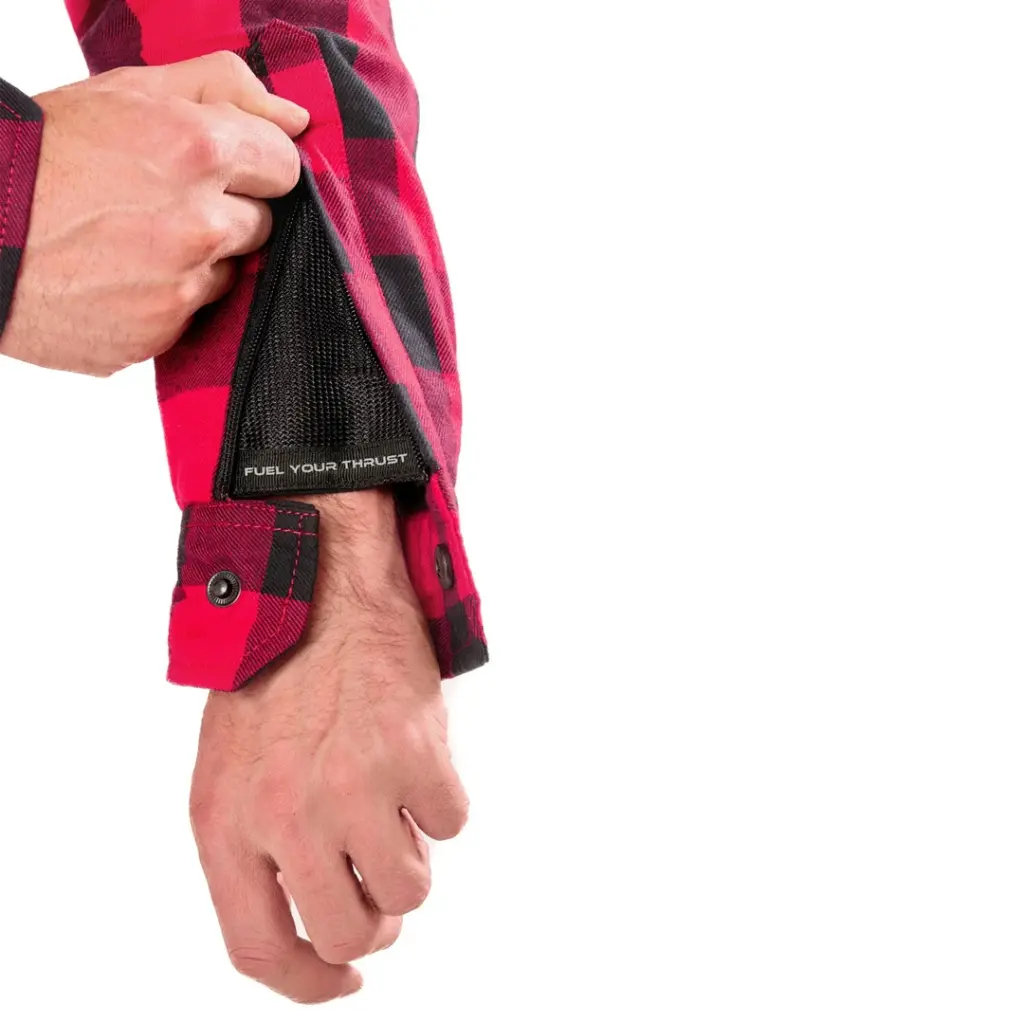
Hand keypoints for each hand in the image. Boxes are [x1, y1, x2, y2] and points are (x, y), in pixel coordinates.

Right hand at [1, 52, 308, 375]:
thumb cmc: (43, 156)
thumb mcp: (129, 91)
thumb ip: (224, 89)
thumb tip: (296, 120)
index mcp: (197, 152)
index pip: (285, 167)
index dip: (255, 164)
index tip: (225, 166)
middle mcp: (199, 225)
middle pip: (261, 224)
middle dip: (226, 212)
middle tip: (162, 201)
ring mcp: (179, 288)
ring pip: (228, 274)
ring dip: (197, 259)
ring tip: (134, 240)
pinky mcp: (158, 333)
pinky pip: (188, 316)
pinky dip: (164, 299)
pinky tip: (119, 277)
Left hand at [189, 489, 468, 1003]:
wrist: (320, 586)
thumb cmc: (275, 676)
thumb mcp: (230, 768)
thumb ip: (257, 849)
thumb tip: (317, 921)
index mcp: (226, 822)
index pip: (261, 948)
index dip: (309, 983)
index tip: (344, 980)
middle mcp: (287, 816)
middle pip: (348, 932)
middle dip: (375, 921)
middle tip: (379, 878)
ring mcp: (353, 787)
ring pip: (410, 889)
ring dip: (410, 855)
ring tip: (392, 798)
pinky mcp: (412, 757)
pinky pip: (451, 824)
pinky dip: (440, 800)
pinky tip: (414, 754)